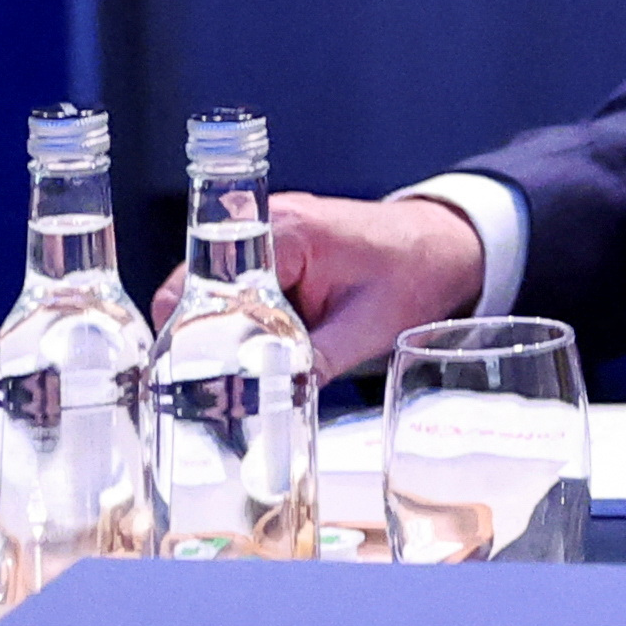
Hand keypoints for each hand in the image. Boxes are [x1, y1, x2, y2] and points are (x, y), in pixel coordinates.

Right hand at [148, 191, 483, 377]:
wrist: (444, 246)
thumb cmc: (413, 272)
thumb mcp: (366, 327)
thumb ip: (315, 361)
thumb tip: (271, 400)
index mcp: (284, 232)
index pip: (204, 277)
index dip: (185, 326)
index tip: (180, 369)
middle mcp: (265, 225)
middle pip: (199, 285)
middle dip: (197, 336)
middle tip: (201, 388)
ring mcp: (268, 237)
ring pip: (217, 292)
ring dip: (221, 332)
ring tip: (227, 379)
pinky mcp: (276, 256)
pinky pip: (241, 292)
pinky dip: (243, 324)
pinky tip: (254, 358)